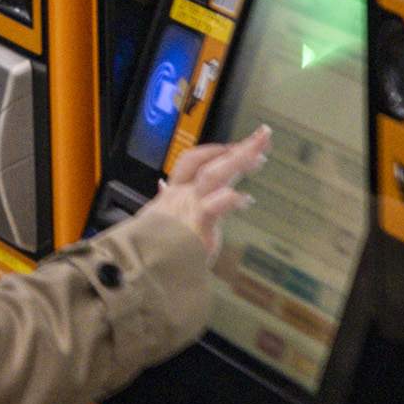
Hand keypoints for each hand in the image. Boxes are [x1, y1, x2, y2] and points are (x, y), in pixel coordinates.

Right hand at [141, 128, 271, 250]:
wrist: (139, 267)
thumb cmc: (152, 248)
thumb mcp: (157, 218)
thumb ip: (164, 200)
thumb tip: (161, 185)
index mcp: (176, 193)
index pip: (195, 160)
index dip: (216, 150)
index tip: (238, 145)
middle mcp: (182, 195)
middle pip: (212, 162)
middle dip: (239, 148)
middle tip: (264, 136)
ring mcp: (188, 207)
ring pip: (213, 175)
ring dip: (238, 162)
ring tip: (261, 156)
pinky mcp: (194, 224)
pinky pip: (214, 205)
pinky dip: (231, 199)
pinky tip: (246, 199)